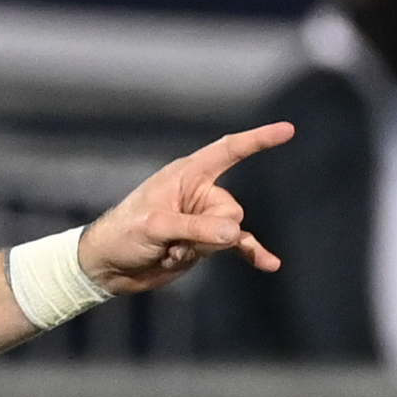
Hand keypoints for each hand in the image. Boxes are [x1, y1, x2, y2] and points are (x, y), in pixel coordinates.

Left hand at [74, 125, 288, 295]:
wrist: (109, 266)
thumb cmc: (123, 233)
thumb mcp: (156, 226)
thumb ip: (196, 227)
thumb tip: (234, 232)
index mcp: (186, 174)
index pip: (228, 151)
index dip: (258, 140)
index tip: (288, 130)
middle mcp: (199, 193)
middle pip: (231, 210)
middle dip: (208, 232)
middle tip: (173, 241)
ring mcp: (204, 220)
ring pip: (229, 234)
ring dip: (202, 249)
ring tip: (170, 252)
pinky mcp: (205, 243)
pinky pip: (237, 247)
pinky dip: (252, 253)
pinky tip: (270, 264)